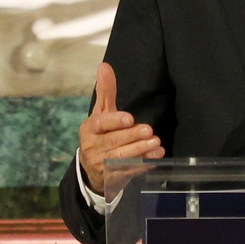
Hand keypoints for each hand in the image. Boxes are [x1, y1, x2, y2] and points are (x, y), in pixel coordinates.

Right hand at [77, 62, 164, 197]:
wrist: (92, 168)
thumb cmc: (101, 134)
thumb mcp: (101, 113)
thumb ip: (105, 91)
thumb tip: (104, 66)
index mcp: (89, 129)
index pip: (100, 123)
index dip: (115, 121)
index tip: (130, 118)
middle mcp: (91, 147)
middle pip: (113, 141)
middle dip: (132, 136)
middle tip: (149, 130)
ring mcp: (100, 165)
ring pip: (120, 158)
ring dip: (140, 150)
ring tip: (156, 143)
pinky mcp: (111, 178)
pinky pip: (128, 171)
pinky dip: (142, 165)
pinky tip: (156, 158)